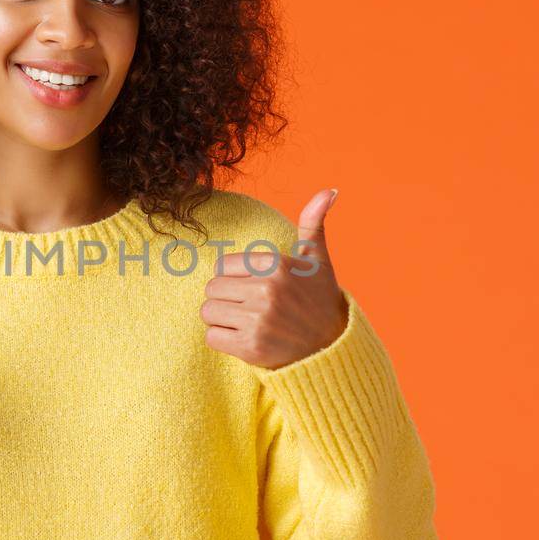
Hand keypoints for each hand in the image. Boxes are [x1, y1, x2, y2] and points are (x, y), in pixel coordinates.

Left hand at [200, 187, 350, 369]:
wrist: (331, 349)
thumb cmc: (319, 300)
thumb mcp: (318, 260)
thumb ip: (313, 223)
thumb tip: (330, 190)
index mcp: (276, 264)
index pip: (222, 265)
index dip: (233, 278)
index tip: (252, 288)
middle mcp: (266, 290)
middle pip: (212, 289)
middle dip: (226, 299)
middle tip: (250, 308)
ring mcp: (258, 319)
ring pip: (208, 312)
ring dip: (221, 319)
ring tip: (246, 322)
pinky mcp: (250, 347)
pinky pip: (212, 337)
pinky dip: (223, 340)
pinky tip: (245, 338)